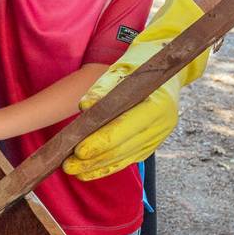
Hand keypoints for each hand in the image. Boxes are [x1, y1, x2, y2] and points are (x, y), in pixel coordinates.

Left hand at [63, 0, 209, 180]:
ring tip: (73, 172)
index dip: (101, 141)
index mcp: (158, 104)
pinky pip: (129, 159)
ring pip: (125, 158)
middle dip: (94, 159)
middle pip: (124, 148)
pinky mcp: (152, 142)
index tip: (79, 150)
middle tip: (67, 165)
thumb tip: (85, 107)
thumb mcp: (123, 66)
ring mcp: (159, 136)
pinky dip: (108, 166)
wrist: (166, 63)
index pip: (125, 129)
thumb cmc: (141, 62)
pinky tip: (88, 172)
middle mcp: (162, 124)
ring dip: (98, 167)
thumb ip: (104, 87)